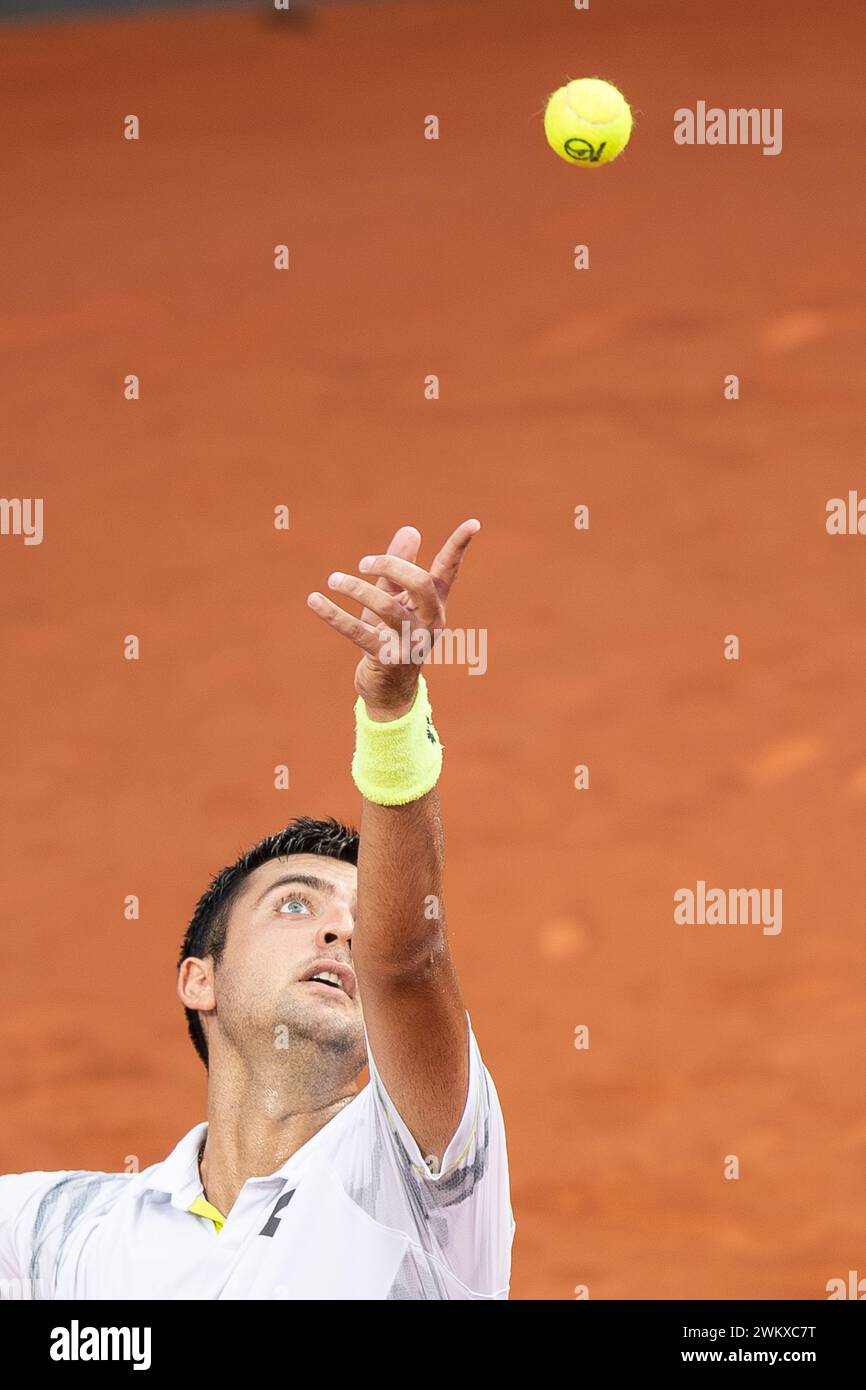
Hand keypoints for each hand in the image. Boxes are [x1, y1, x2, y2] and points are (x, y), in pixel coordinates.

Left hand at [307, 519, 480, 718]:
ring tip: (333, 580)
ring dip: (356, 589)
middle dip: (390, 565)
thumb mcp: (396, 600)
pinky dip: (333, 615)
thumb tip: (411, 530)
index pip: (449, 570)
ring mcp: (410, 642)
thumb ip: (399, 566)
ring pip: (387, 607)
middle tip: (363, 563)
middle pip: (419, 583)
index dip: (459, 546)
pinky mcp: (386, 658)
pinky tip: (314, 600)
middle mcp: (429, 622)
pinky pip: (357, 632)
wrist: (389, 689)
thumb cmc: (393, 636)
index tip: (473, 522)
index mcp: (434, 604)